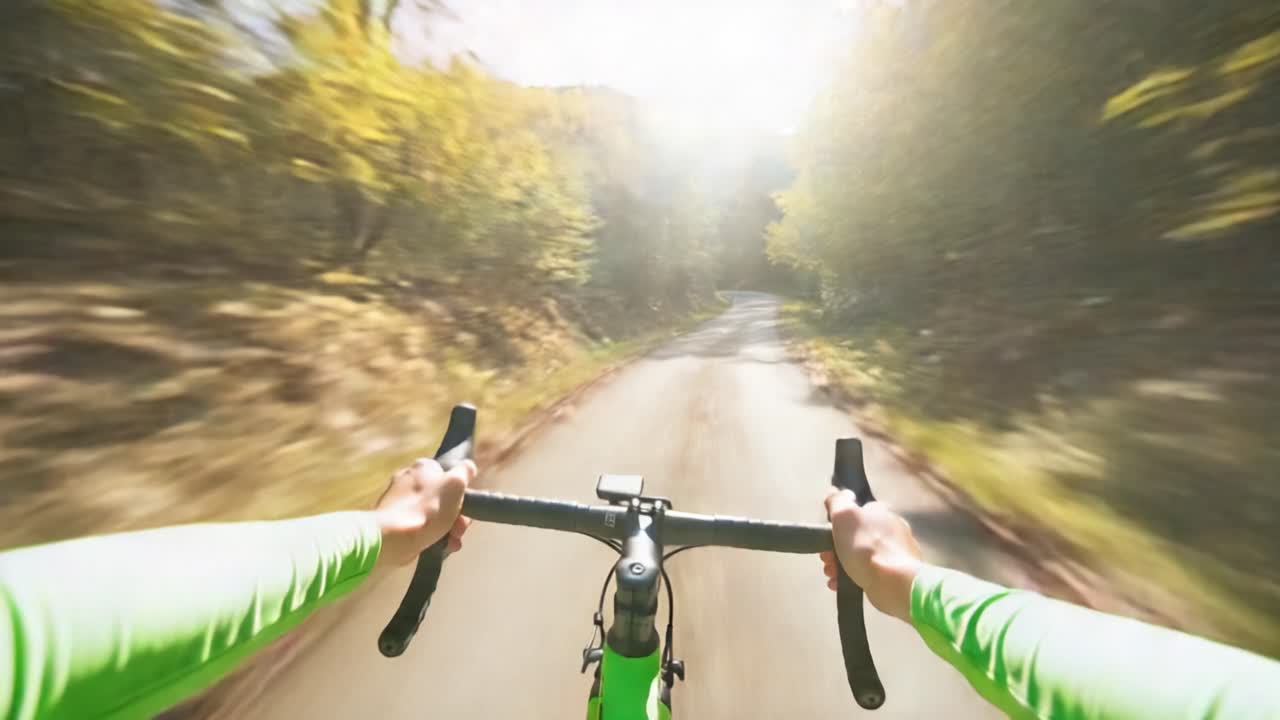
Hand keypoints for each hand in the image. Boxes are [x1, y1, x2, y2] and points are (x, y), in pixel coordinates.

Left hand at [374, 458, 476, 568]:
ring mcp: (398, 502)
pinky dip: (431, 536)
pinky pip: (419, 527)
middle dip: (456, 516)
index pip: (447, 475)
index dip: (461, 493)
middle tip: (461, 530)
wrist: (394, 538)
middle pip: (441, 497)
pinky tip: (440, 546)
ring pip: (432, 514)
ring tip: (452, 543)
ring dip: (447, 529)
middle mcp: (408, 480)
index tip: (467, 509)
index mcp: (422, 467)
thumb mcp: (456, 484)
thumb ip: (465, 471)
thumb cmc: (429, 508)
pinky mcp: (394, 522)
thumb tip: (468, 466)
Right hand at [820, 489, 922, 621]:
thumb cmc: (866, 547)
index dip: (837, 527)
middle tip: (826, 562)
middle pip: (858, 537)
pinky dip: (855, 578)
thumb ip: (838, 501)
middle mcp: (894, 529)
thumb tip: (836, 491)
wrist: (894, 583)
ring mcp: (899, 554)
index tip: (825, 541)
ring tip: (832, 577)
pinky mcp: (899, 575)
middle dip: (837, 550)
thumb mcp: (844, 516)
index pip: (857, 513)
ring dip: (843, 566)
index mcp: (882, 512)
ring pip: (863, 557)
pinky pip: (871, 574)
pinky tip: (843, 586)